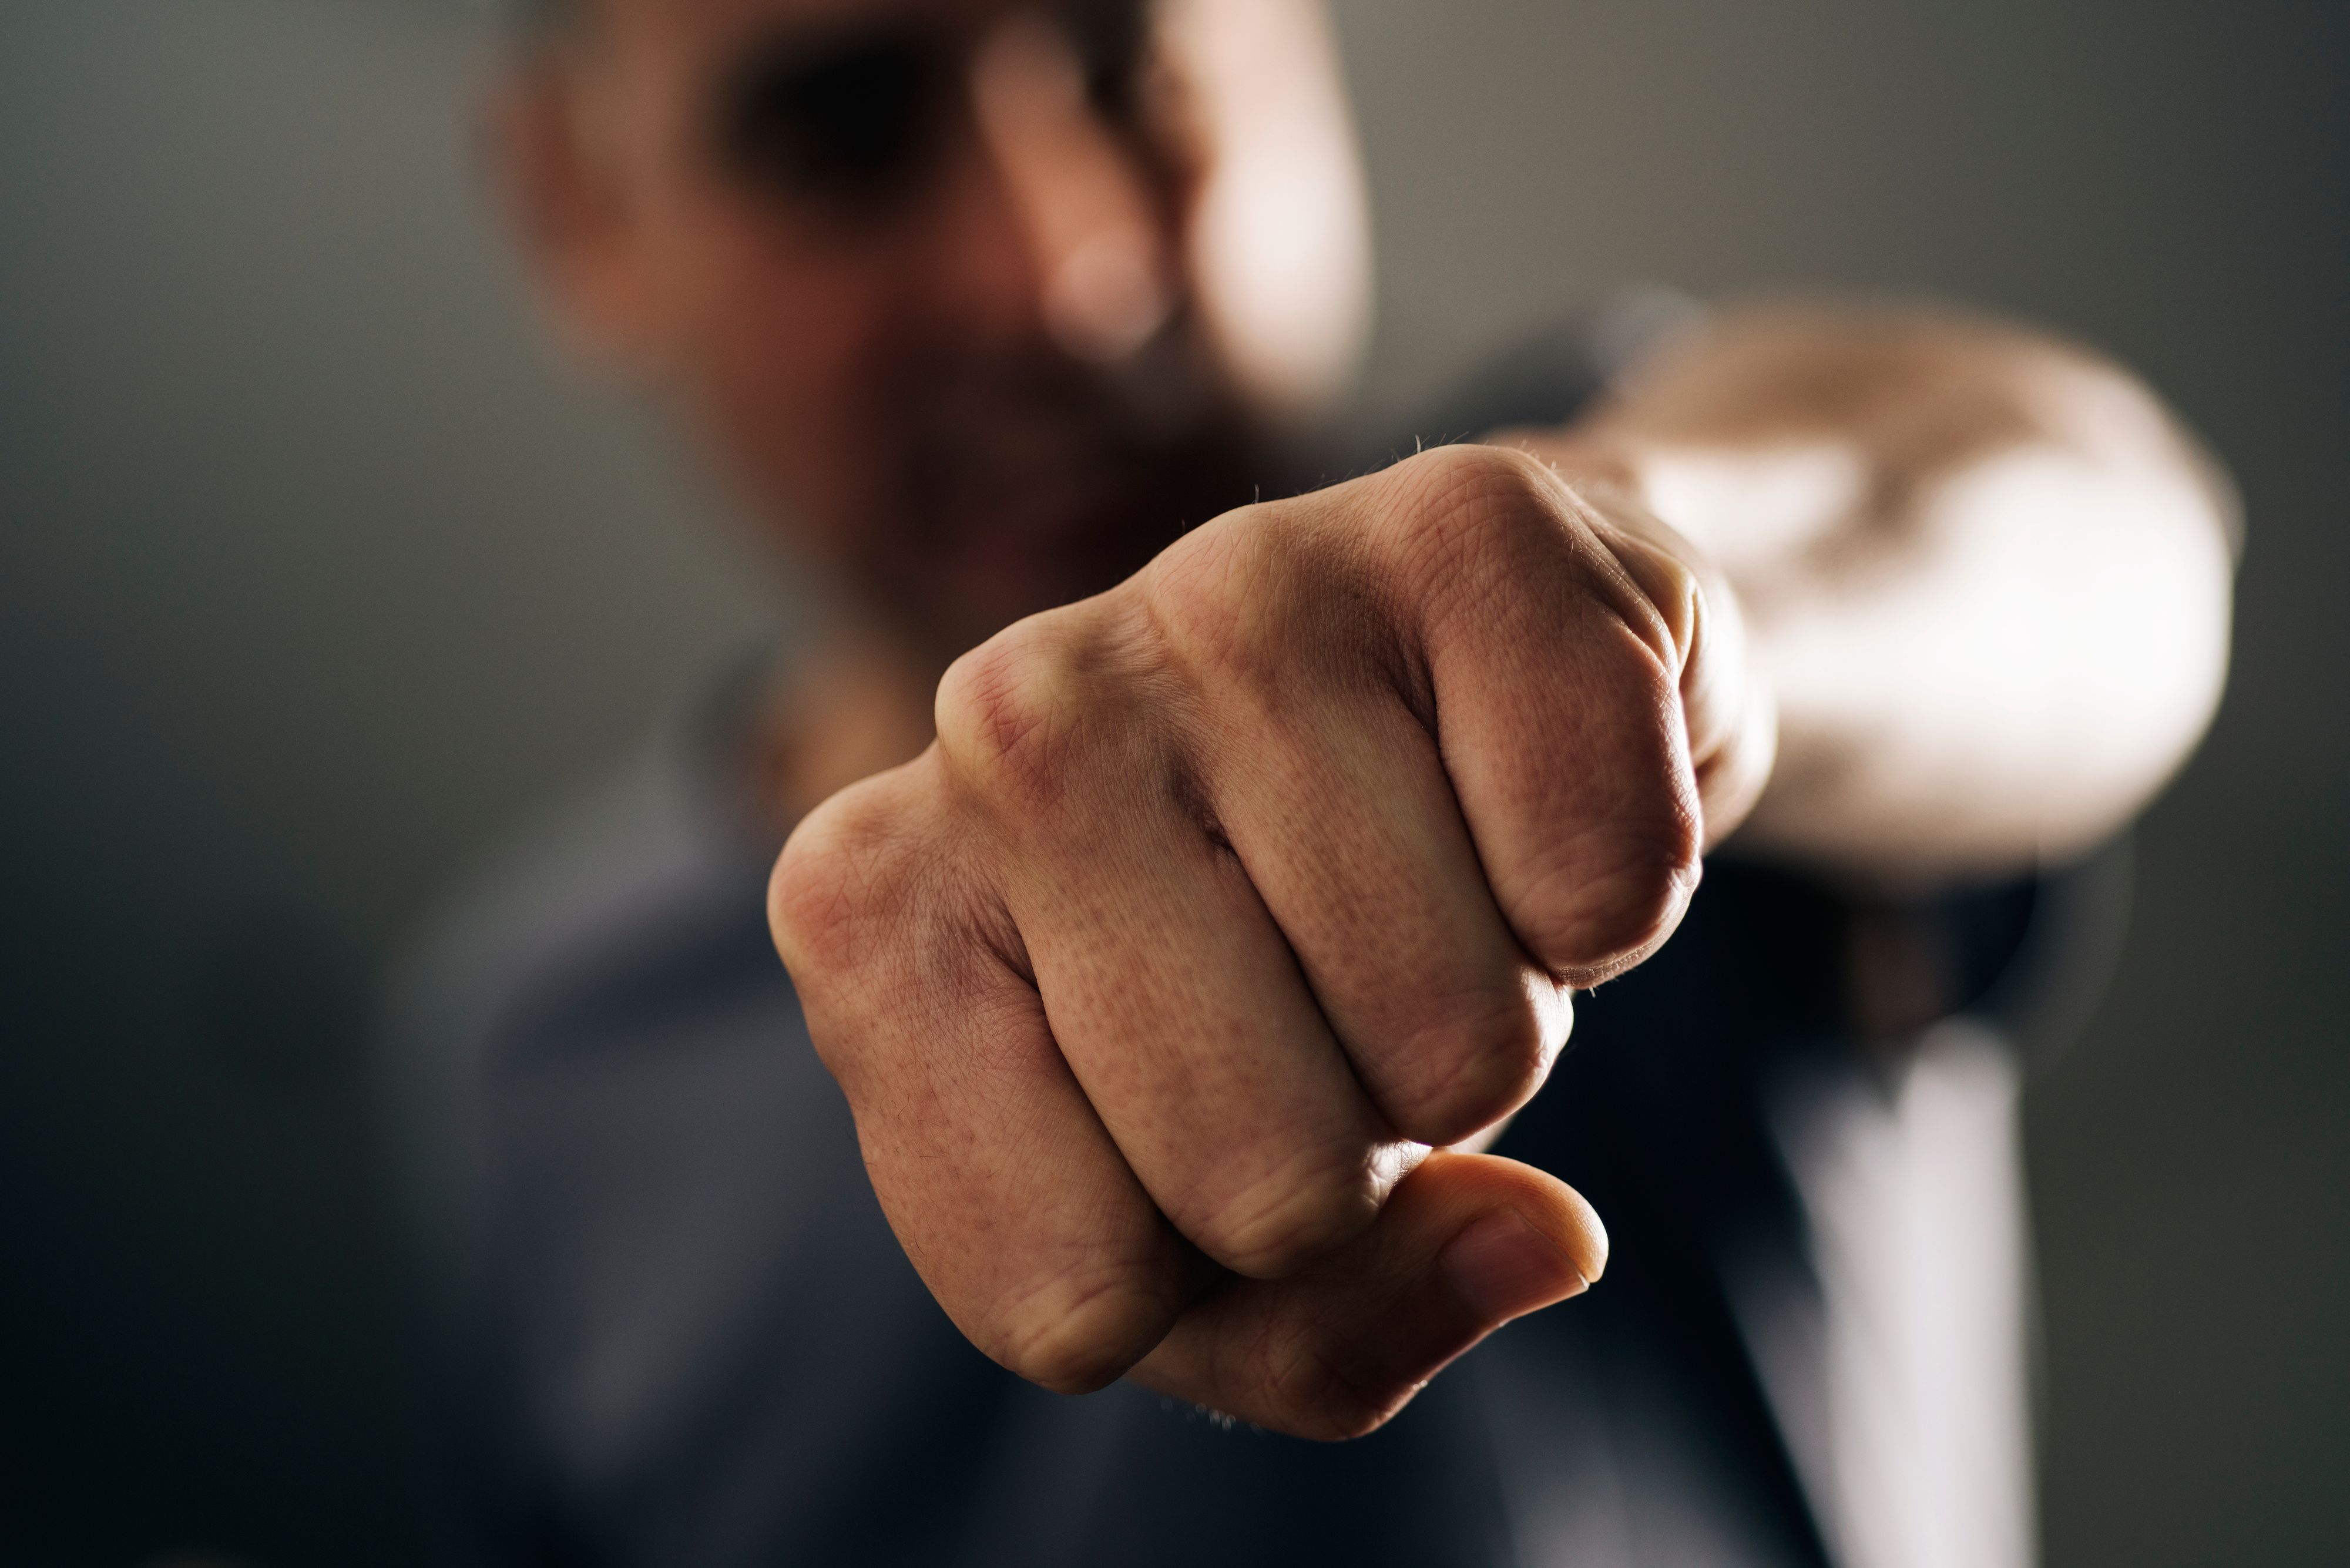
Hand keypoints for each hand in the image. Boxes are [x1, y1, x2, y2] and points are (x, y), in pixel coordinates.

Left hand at [768, 445, 1772, 1437]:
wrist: (1456, 683)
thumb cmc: (1284, 973)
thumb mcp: (1217, 1232)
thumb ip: (1322, 1333)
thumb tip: (1544, 1243)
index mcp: (865, 911)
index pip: (1072, 1300)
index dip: (1201, 1275)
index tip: (1203, 1117)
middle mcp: (998, 727)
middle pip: (1266, 1187)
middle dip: (1363, 1148)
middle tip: (1339, 990)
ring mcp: (1219, 595)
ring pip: (1455, 1051)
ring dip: (1493, 1018)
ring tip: (1427, 880)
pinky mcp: (1459, 521)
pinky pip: (1604, 889)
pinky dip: (1617, 891)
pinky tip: (1521, 781)